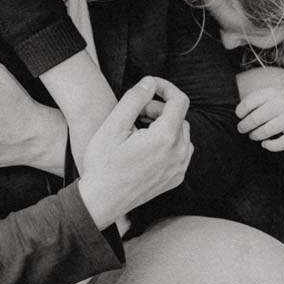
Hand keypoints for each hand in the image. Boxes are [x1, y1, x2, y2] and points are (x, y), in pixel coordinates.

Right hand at [77, 77, 192, 227]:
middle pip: (179, 117)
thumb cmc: (103, 163)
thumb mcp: (113, 125)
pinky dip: (167, 143)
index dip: (166, 88)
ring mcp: (179, 169)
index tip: (150, 87)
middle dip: (160, 109)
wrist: (101, 201)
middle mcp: (179, 154)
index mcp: (166, 138)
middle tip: (136, 114)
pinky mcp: (176, 179)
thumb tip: (149, 82)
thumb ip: (134, 99)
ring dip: (164, 126)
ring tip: (139, 130)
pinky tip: (145, 147)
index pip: (180, 101)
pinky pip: (180, 152)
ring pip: (181, 134)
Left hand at [236, 84, 283, 151]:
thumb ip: (257, 99)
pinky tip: (265, 144)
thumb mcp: (274, 93)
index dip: (241, 111)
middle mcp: (283, 103)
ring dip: (255, 135)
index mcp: (274, 92)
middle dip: (245, 126)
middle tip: (242, 129)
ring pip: (265, 132)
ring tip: (253, 135)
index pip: (249, 102)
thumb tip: (238, 114)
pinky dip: (269, 146)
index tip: (239, 116)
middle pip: (255, 119)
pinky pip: (280, 144)